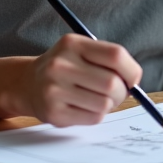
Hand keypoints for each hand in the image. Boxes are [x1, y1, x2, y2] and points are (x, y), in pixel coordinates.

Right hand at [11, 34, 142, 126]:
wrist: (27, 84)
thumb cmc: (66, 68)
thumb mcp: (81, 51)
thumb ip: (107, 60)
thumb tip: (135, 80)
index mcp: (72, 44)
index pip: (115, 55)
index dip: (131, 70)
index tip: (133, 79)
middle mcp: (60, 65)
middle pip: (112, 83)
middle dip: (122, 92)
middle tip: (117, 93)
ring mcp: (54, 90)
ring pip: (104, 104)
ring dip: (109, 105)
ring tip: (97, 99)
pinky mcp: (54, 112)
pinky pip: (93, 118)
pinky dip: (96, 115)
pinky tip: (84, 107)